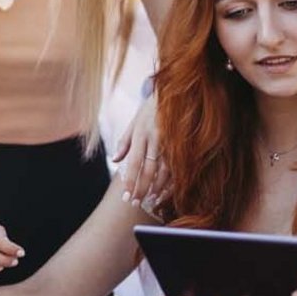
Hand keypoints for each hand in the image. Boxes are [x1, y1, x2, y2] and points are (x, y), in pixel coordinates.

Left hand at [115, 92, 168, 207]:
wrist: (175, 92)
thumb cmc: (151, 109)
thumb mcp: (135, 121)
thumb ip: (125, 141)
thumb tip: (114, 160)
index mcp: (141, 133)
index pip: (133, 162)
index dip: (130, 181)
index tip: (126, 196)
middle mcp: (155, 139)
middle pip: (148, 170)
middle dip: (141, 189)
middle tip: (135, 203)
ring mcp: (170, 141)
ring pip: (164, 171)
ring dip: (156, 188)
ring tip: (150, 200)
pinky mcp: (182, 143)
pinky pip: (177, 166)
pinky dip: (171, 181)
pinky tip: (166, 190)